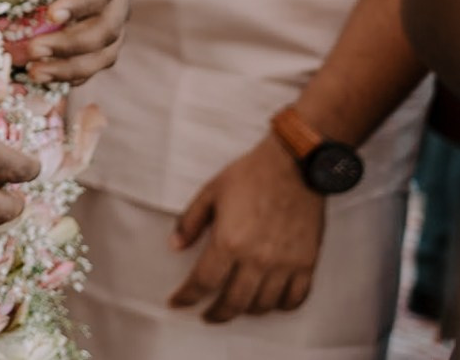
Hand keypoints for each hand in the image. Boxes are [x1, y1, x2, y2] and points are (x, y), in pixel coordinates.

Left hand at [20, 0, 134, 84]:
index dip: (82, 2)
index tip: (52, 14)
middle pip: (107, 27)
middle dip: (71, 45)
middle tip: (30, 51)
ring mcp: (112, 10)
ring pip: (104, 50)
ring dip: (71, 67)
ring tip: (33, 73)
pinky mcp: (99, 22)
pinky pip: (94, 55)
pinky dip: (72, 71)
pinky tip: (42, 78)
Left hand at [168, 134, 322, 320]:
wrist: (294, 166)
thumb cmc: (250, 175)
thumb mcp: (210, 192)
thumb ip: (190, 222)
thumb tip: (174, 246)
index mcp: (229, 241)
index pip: (203, 282)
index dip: (187, 297)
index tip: (177, 303)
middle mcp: (257, 259)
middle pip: (233, 302)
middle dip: (216, 314)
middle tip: (206, 316)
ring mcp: (285, 264)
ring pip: (263, 305)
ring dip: (246, 310)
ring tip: (236, 305)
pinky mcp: (307, 264)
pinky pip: (295, 299)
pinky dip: (281, 306)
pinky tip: (270, 302)